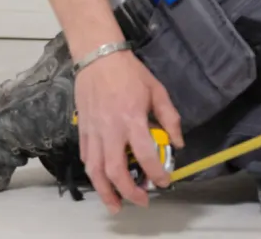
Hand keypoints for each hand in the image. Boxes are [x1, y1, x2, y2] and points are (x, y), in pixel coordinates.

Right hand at [72, 49, 183, 212]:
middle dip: (128, 191)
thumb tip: (178, 142)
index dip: (155, 173)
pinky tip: (102, 179)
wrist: (98, 57)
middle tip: (141, 201)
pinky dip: (93, 172)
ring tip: (115, 204)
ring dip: (105, 191)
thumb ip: (170, 118)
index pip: (144, 154)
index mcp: (132, 119)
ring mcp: (93, 131)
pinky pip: (86, 157)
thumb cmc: (130, 73)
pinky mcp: (83, 129)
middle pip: (115, 170)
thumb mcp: (157, 91)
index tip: (164, 182)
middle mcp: (110, 129)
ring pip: (95, 170)